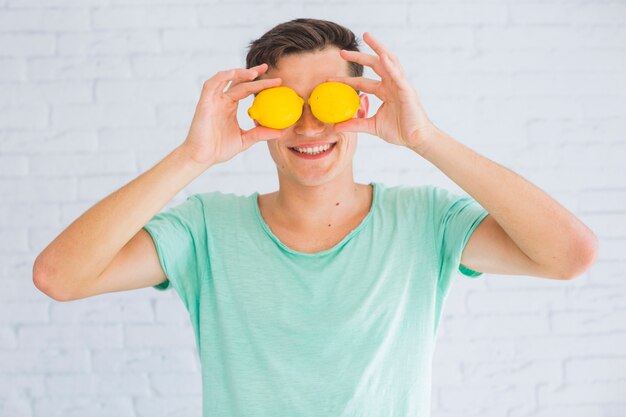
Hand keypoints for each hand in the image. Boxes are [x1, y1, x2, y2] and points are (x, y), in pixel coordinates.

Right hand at [180, 64, 285, 165]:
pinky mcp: (204, 102)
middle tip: (268, 68)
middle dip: (253, 73)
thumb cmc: (219, 149)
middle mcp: (222, 100)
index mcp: (230, 106)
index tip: (276, 81)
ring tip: (255, 73)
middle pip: (238, 80)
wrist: (202, 157)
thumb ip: (260, 134)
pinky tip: (234, 74)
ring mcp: (213, 100)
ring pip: (226, 78)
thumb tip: (280, 132)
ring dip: (240, 73)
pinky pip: (212, 84)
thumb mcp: (245, 140)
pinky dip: (223, 77)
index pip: (246, 89)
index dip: (260, 83)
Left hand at [326, 32, 435, 149]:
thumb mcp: (372, 126)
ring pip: (389, 60)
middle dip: (358, 56)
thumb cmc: (399, 131)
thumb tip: (336, 127)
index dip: (347, 80)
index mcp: (384, 92)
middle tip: (341, 52)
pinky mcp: (407, 90)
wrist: (416, 139)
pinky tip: (382, 56)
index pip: (362, 82)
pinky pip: (397, 75)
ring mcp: (400, 85)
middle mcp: (391, 84)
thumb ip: (355, 124)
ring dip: (378, 47)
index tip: (330, 79)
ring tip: (367, 36)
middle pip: (374, 65)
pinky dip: (390, 65)